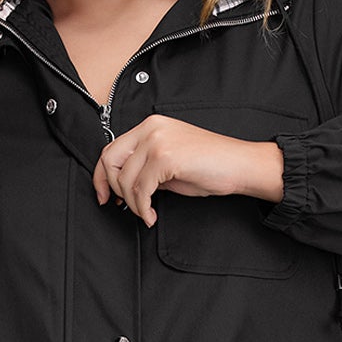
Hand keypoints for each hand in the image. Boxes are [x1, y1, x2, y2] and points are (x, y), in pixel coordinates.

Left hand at [91, 116, 283, 223]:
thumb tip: (124, 188)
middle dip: (112, 189)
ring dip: (133, 204)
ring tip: (147, 213)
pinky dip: (143, 208)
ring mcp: (157, 141)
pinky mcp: (165, 158)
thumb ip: (146, 168)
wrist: (239, 165)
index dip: (102, 176)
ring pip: (125, 179)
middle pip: (110, 161)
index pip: (111, 148)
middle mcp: (151, 129)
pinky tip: (152, 215)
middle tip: (123, 207)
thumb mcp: (170, 164)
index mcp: (151, 126)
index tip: (104, 196)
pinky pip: (141, 190)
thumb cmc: (211, 166)